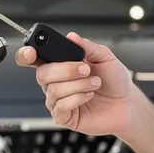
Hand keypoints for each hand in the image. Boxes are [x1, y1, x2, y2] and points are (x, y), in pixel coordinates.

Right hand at [16, 32, 133, 135]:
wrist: (127, 103)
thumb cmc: (115, 80)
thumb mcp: (105, 57)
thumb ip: (87, 46)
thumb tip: (71, 36)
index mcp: (59, 64)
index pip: (33, 59)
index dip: (26, 54)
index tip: (32, 52)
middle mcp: (55, 82)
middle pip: (42, 74)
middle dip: (65, 70)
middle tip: (86, 69)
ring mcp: (58, 100)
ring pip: (53, 90)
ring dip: (78, 85)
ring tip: (95, 83)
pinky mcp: (64, 117)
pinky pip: (60, 107)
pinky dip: (76, 99)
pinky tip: (89, 96)